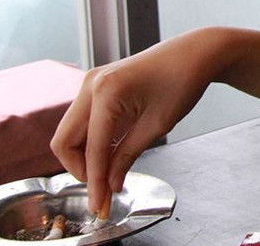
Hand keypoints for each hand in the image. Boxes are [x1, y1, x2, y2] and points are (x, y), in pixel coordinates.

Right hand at [50, 28, 225, 215]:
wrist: (195, 52)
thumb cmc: (183, 82)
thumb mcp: (158, 125)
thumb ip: (127, 156)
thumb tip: (110, 184)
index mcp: (107, 93)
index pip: (92, 150)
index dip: (95, 183)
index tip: (100, 206)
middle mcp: (91, 85)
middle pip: (64, 141)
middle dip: (79, 170)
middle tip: (101, 190)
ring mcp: (90, 83)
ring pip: (70, 132)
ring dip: (83, 157)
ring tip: (109, 175)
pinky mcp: (96, 85)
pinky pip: (82, 121)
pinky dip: (90, 141)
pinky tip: (109, 155)